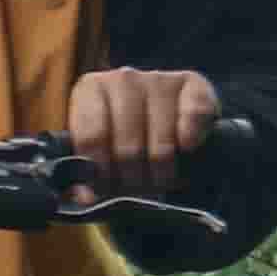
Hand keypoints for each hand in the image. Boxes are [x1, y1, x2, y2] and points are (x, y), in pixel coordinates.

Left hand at [65, 68, 221, 199]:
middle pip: (126, 145)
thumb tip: (82, 197)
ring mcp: (159, 78)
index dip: (99, 172)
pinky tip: (186, 150)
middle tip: (136, 192)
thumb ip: (87, 168)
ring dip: (161, 172)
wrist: (169, 111)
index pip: (91, 137)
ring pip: (160, 142)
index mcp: (90, 88)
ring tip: (158, 182)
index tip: (105, 192)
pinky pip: (194, 117)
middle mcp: (123, 78)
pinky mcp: (193, 84)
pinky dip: (190, 141)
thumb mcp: (100, 145)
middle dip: (132, 179)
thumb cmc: (125, 132)